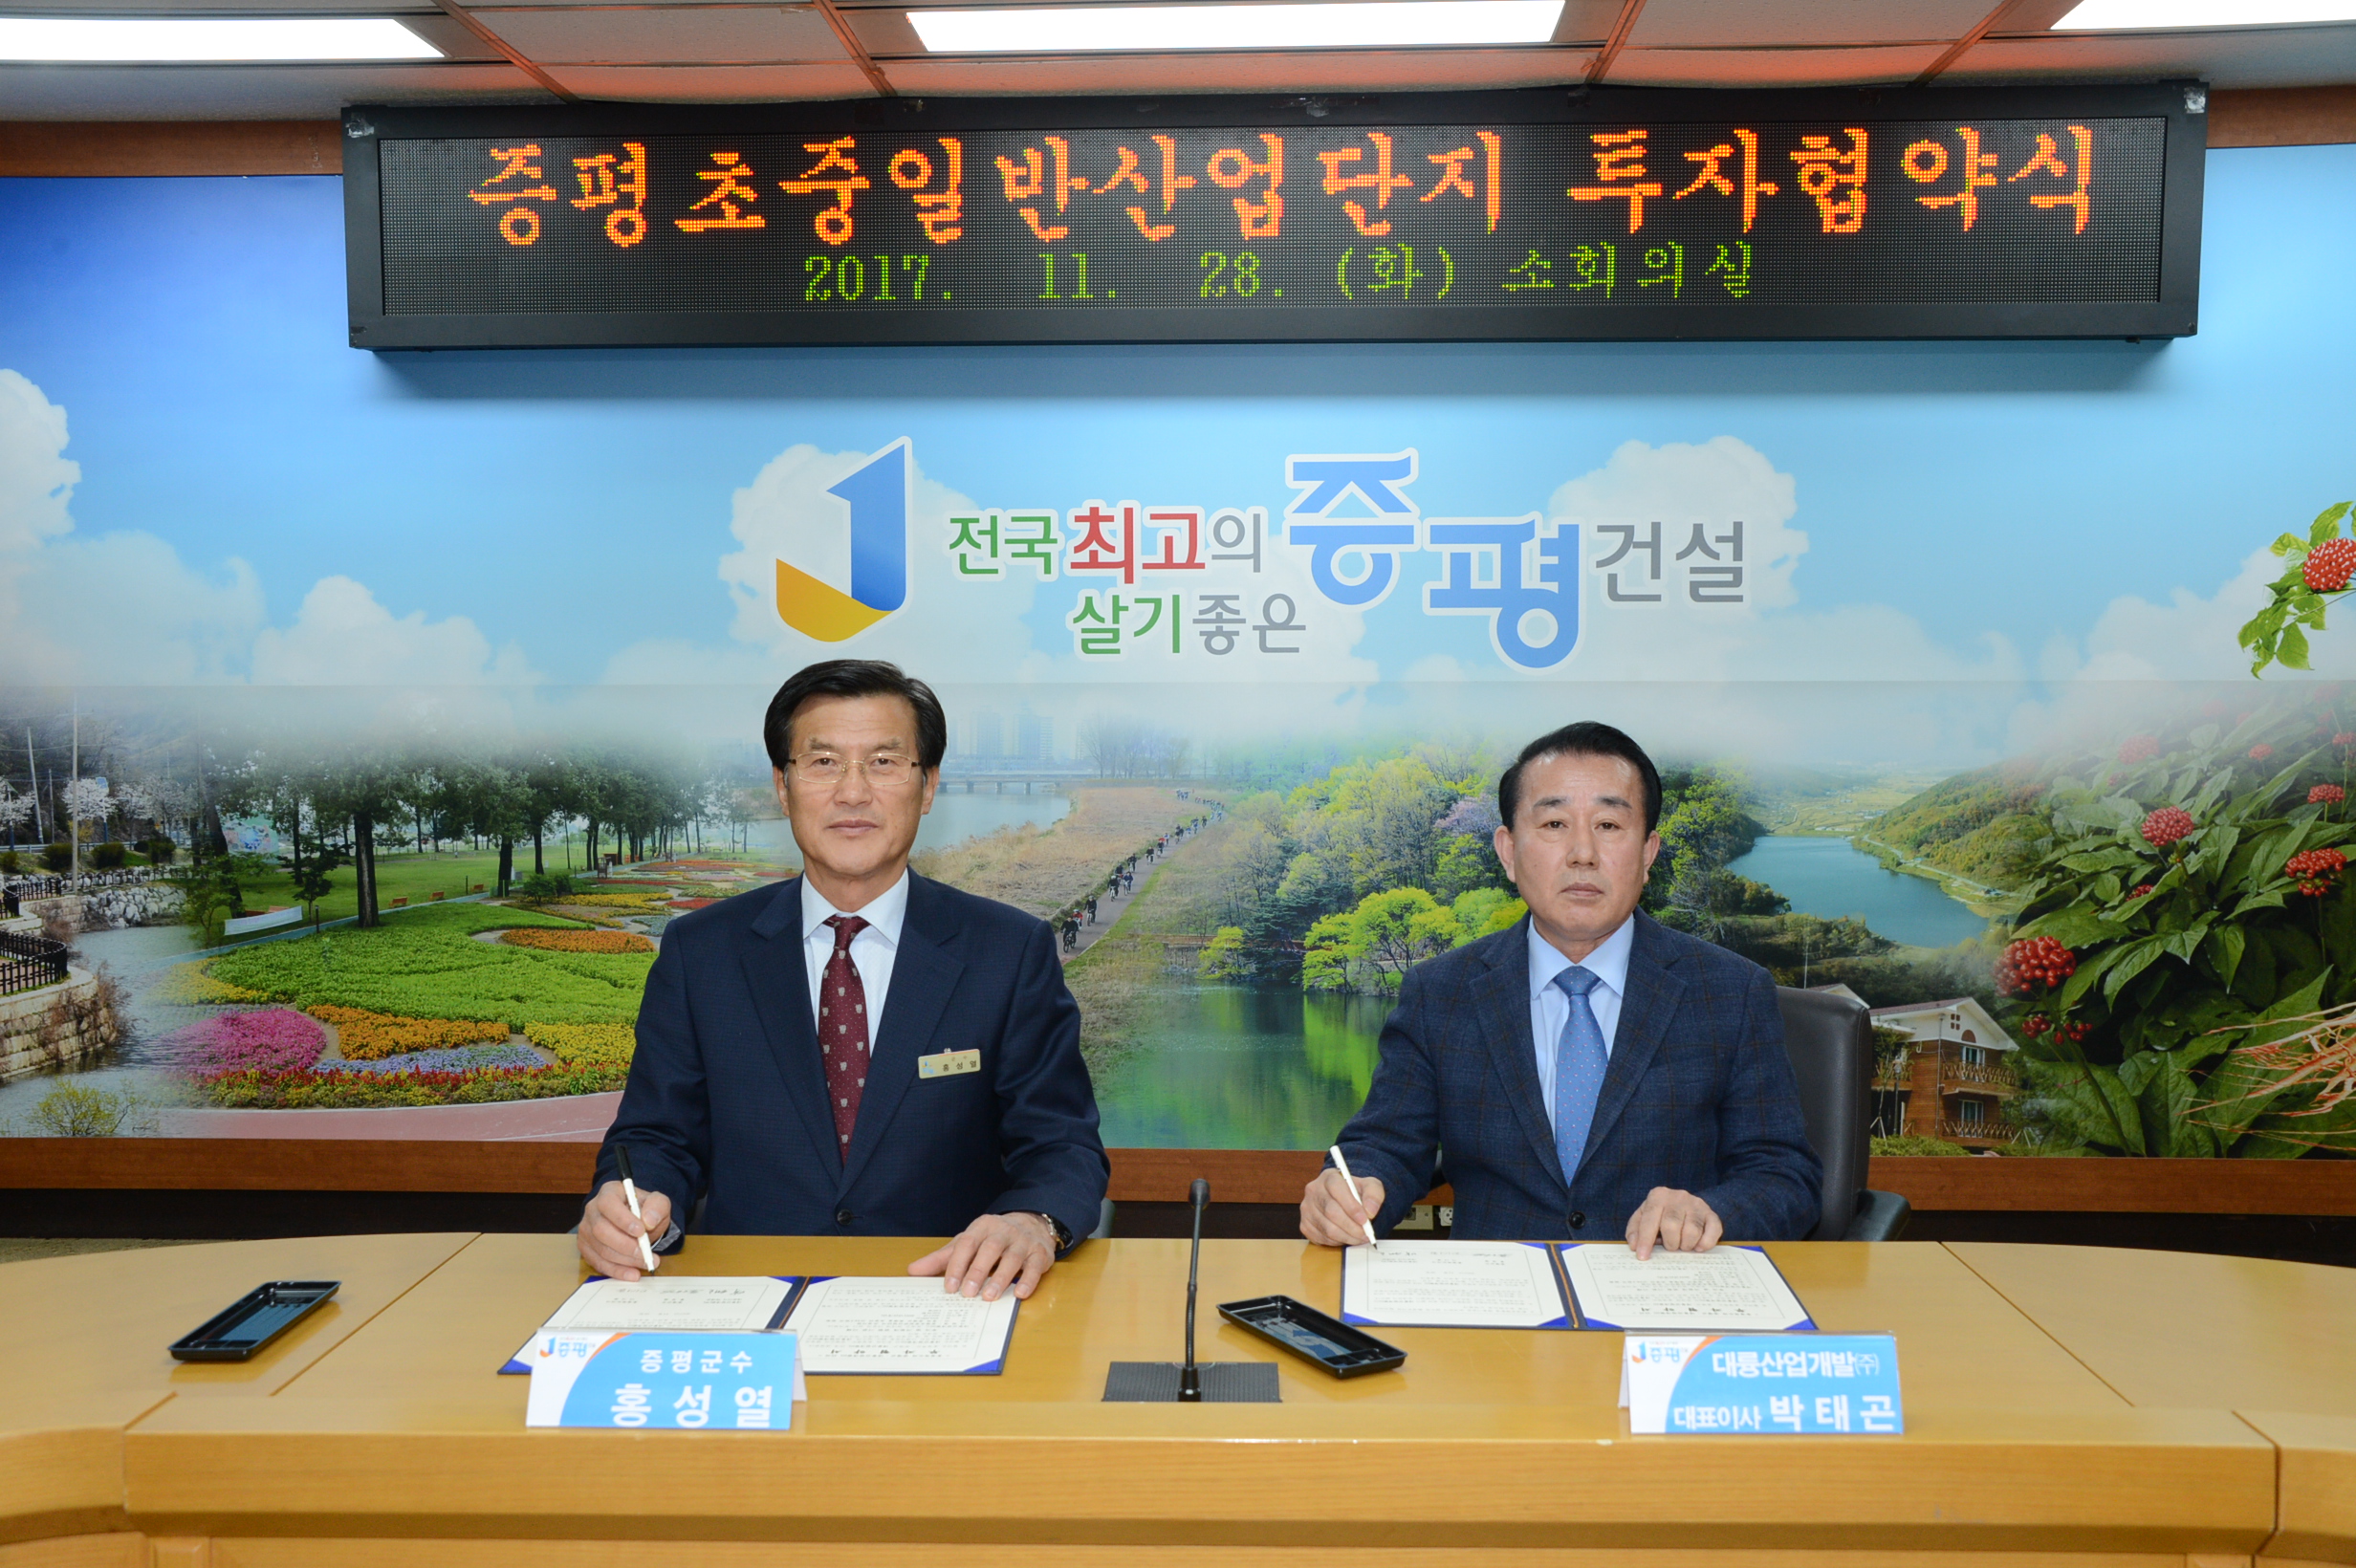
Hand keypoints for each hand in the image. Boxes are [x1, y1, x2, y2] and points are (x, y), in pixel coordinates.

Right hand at [578, 1180, 669, 1280]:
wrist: (637, 1221)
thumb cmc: (644, 1209)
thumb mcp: (657, 1202)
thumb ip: (657, 1207)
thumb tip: (649, 1221)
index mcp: (608, 1193)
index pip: (608, 1204)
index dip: (622, 1219)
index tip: (641, 1231)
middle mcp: (592, 1210)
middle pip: (601, 1230)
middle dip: (626, 1245)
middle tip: (646, 1254)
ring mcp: (586, 1230)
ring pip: (600, 1249)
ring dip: (624, 1260)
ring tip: (646, 1263)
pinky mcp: (586, 1248)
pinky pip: (598, 1263)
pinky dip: (616, 1271)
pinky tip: (631, 1274)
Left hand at [908, 1212, 1056, 1301]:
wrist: (1031, 1224)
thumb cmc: (993, 1238)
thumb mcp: (967, 1243)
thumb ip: (943, 1258)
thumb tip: (913, 1271)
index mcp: (982, 1226)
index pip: (967, 1243)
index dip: (957, 1264)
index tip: (949, 1286)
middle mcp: (1003, 1231)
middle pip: (990, 1248)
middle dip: (978, 1271)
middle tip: (967, 1293)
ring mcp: (1023, 1241)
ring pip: (1012, 1258)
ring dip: (1001, 1278)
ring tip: (989, 1297)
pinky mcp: (1040, 1253)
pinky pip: (1035, 1266)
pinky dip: (1028, 1280)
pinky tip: (1020, 1294)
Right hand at [1298, 1168, 1384, 1247]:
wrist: (1344, 1200)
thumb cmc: (1356, 1192)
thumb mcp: (1370, 1186)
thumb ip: (1374, 1195)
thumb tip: (1370, 1211)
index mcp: (1329, 1177)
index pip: (1337, 1189)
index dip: (1351, 1207)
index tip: (1365, 1220)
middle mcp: (1313, 1190)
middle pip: (1331, 1212)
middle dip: (1351, 1227)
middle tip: (1365, 1234)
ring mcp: (1307, 1208)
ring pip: (1327, 1228)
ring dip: (1346, 1237)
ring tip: (1359, 1238)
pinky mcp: (1305, 1224)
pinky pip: (1321, 1237)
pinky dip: (1337, 1242)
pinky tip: (1346, 1237)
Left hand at [1625, 1187, 1721, 1259]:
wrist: (1686, 1204)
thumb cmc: (1661, 1215)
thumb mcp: (1643, 1217)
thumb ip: (1635, 1231)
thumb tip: (1635, 1246)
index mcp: (1658, 1196)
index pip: (1650, 1219)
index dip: (1645, 1240)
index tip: (1642, 1257)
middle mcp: (1678, 1197)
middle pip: (1671, 1226)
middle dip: (1670, 1243)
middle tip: (1671, 1247)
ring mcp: (1697, 1204)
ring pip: (1692, 1231)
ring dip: (1686, 1245)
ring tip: (1682, 1245)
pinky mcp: (1711, 1214)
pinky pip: (1712, 1232)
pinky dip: (1705, 1244)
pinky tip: (1698, 1247)